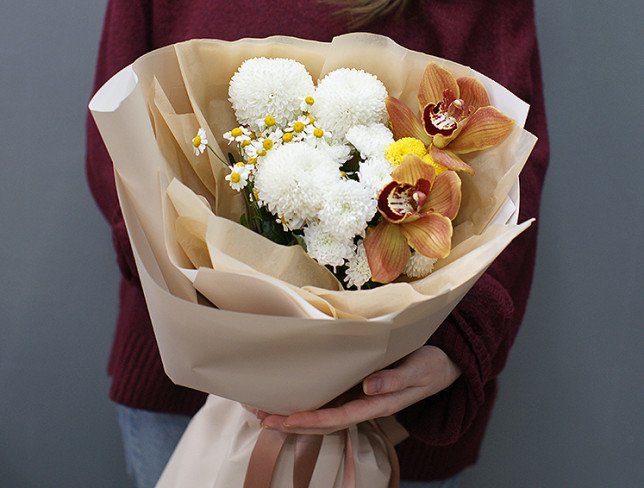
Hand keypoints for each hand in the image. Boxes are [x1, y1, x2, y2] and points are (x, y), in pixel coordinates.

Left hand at [259, 346, 460, 434]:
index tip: (287, 421)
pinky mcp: (358, 387)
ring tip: (264, 410)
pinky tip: (288, 396)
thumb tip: (368, 387)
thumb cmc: (431, 366)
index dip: (313, 421)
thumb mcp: (419, 370)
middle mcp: (365, 404)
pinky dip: (308, 401)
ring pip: (323, 412)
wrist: (442, 365)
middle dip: (292, 423)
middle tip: (260, 417)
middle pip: (324, 421)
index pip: (340, 418)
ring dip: (294, 414)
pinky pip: (330, 399)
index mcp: (378, 404)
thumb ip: (395, 380)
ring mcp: (360, 398)